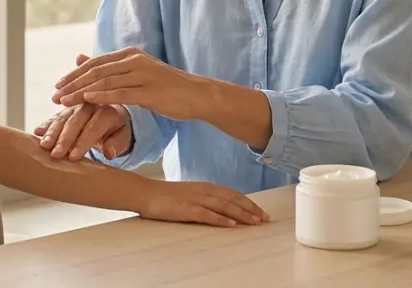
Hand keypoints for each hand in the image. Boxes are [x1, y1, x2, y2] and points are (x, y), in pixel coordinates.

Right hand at [34, 102, 131, 160]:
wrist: (111, 116)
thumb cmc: (117, 131)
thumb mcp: (123, 138)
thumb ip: (117, 144)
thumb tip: (109, 153)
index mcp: (107, 112)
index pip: (93, 127)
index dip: (83, 142)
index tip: (73, 157)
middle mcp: (90, 105)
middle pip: (75, 122)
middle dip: (64, 139)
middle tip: (56, 154)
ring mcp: (76, 107)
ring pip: (62, 118)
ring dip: (52, 132)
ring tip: (44, 145)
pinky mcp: (65, 110)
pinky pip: (54, 116)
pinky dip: (46, 124)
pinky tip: (37, 132)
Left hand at [52, 47, 206, 120]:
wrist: (197, 95)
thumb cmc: (165, 87)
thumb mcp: (136, 73)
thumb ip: (109, 67)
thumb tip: (80, 57)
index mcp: (130, 55)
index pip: (96, 63)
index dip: (75, 74)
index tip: (58, 86)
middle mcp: (135, 60)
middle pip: (96, 71)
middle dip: (73, 84)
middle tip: (54, 95)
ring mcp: (143, 75)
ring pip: (105, 82)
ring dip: (81, 92)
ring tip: (63, 102)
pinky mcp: (150, 91)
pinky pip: (121, 93)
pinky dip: (102, 96)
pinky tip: (87, 101)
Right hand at [138, 180, 268, 227]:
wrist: (146, 193)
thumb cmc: (165, 196)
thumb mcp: (188, 194)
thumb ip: (203, 199)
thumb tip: (218, 208)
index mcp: (205, 187)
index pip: (232, 194)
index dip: (248, 202)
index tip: (260, 211)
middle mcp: (204, 191)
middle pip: (232, 199)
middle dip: (251, 209)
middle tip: (265, 218)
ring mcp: (196, 199)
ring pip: (224, 206)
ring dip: (241, 214)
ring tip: (255, 222)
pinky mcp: (187, 209)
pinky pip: (208, 214)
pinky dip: (221, 220)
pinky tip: (231, 225)